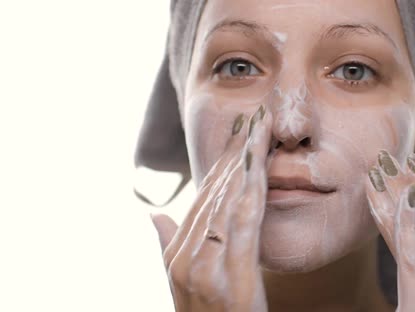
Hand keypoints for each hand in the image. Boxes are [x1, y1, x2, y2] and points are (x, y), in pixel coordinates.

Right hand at [151, 106, 270, 311]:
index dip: (223, 162)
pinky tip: (260, 164)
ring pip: (228, 200)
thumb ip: (167, 247)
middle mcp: (186, 255)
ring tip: (260, 127)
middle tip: (255, 116)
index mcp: (177, 252)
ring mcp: (205, 266)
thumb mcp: (182, 285)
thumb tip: (154, 214)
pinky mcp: (231, 277)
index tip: (240, 132)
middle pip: (216, 191)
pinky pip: (243, 224)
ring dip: (245, 160)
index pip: (203, 196)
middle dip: (237, 151)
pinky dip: (250, 190)